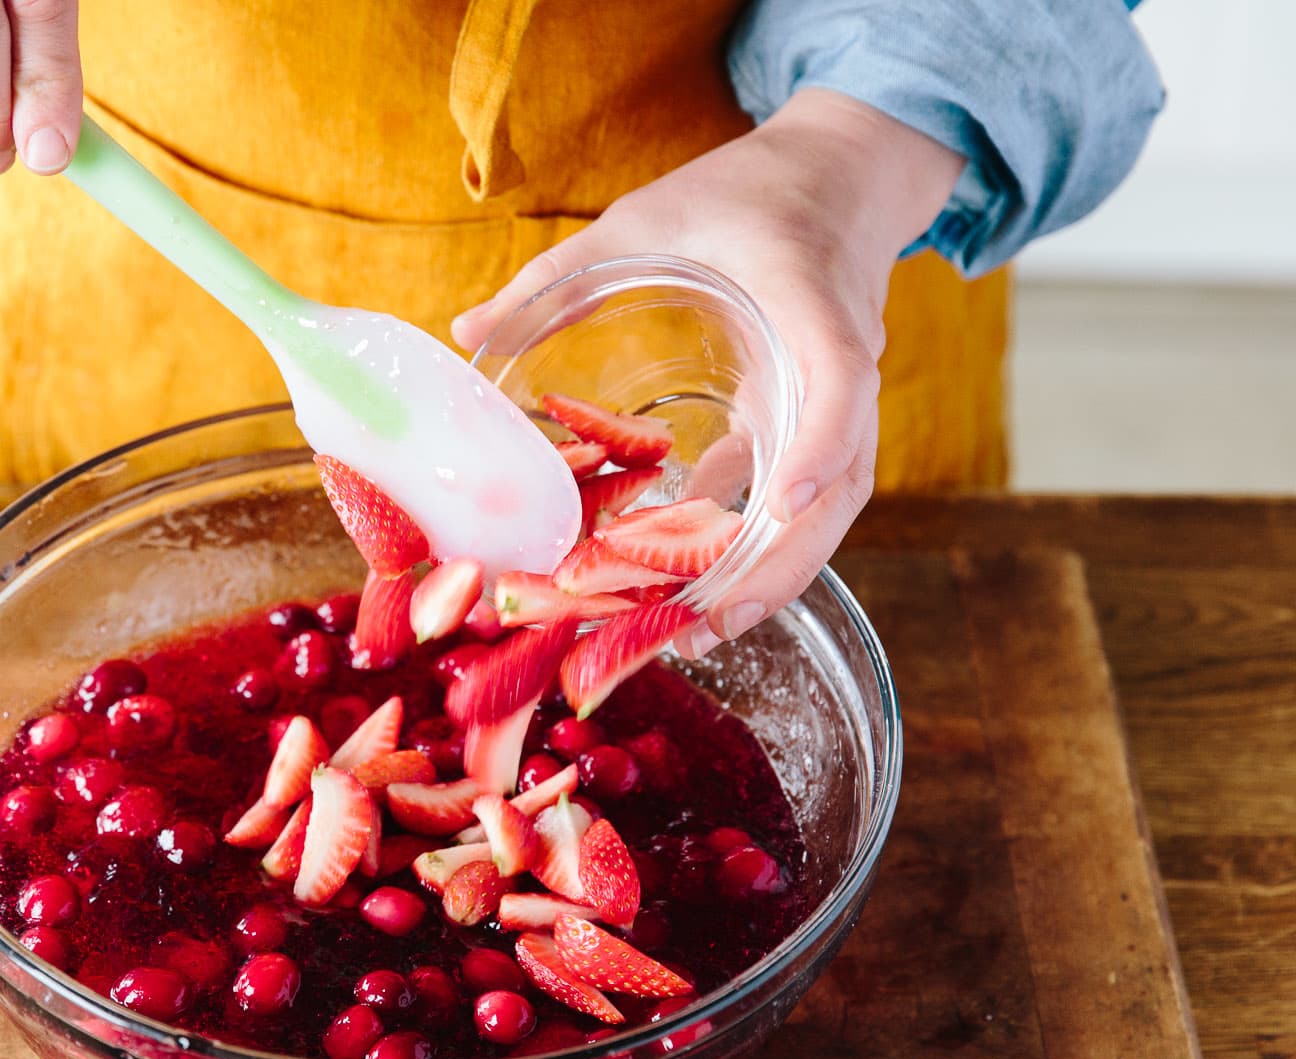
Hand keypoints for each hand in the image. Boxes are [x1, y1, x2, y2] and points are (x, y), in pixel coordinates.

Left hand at [452, 89, 963, 656]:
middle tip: (711, 624)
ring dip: (772, 572)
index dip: (816, 441)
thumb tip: (464, 330)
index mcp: (810, 296)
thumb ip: (559, 274)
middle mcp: (844, 359)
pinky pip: (804, 495)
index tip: (780, 501)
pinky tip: (696, 584)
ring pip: (828, 503)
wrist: (839, 176)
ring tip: (701, 631)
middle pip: (841, 478)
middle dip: (782, 559)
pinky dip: (757, 543)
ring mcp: (842, 397)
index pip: (838, 374)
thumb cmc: (741, 193)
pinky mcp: (825, 419)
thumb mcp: (646, 217)